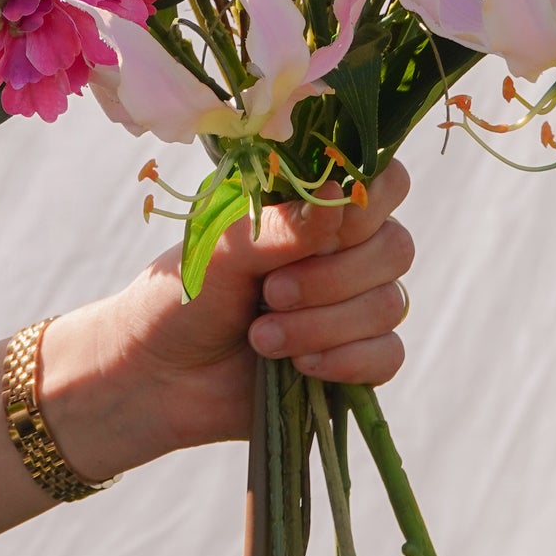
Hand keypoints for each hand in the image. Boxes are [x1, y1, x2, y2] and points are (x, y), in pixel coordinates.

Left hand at [41, 163, 411, 482]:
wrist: (160, 374)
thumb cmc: (186, 293)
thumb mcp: (227, 249)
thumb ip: (287, 226)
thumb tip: (343, 193)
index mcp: (315, 207)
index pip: (385, 181)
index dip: (372, 200)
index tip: (330, 226)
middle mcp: (344, 251)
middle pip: (395, 248)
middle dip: (333, 277)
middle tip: (271, 292)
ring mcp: (353, 306)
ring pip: (389, 305)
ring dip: (324, 325)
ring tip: (261, 337)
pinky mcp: (354, 359)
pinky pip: (388, 356)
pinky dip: (346, 362)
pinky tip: (299, 365)